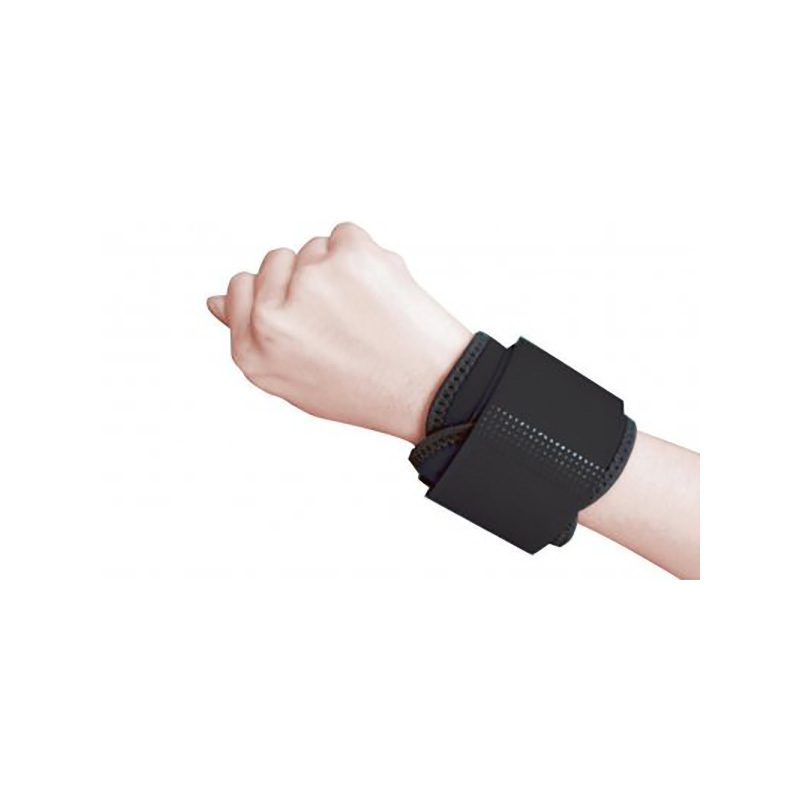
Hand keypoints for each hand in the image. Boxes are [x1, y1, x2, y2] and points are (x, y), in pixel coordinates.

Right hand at [207, 222, 472, 442]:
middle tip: (344, 319)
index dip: (275, 295)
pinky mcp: (348, 254)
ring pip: (312, 247)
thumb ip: (250, 338)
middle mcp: (273, 318)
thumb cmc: (366, 389)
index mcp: (253, 354)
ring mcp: (310, 281)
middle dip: (305, 278)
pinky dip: (362, 254)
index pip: (238, 289)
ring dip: (336, 267)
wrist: (433, 389)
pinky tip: (380, 291)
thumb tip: (214, 300)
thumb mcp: (294, 380)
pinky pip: (344, 235)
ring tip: (366, 311)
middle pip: (274, 260)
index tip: (306, 311)